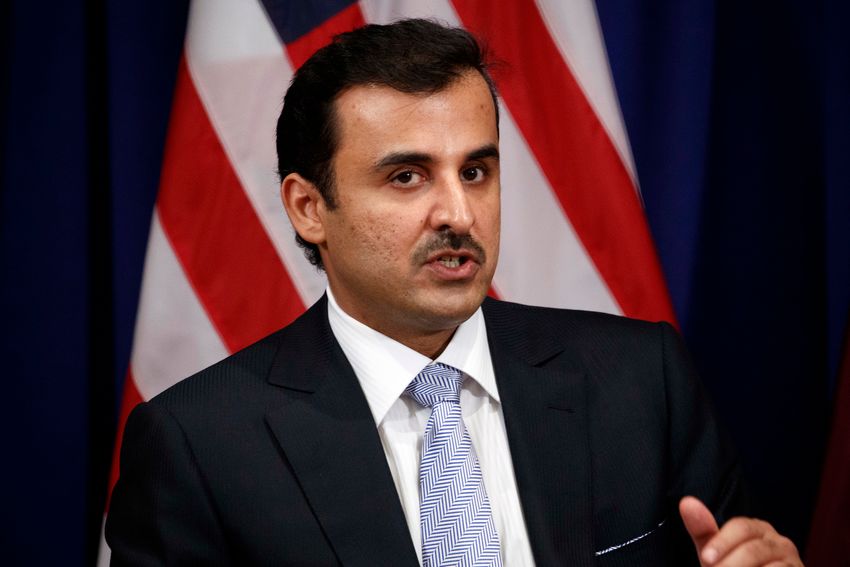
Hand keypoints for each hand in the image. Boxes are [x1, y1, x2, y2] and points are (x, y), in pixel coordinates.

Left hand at [679, 496, 802, 565]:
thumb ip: (703, 530)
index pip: (741, 527)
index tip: (706, 559)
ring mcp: (793, 561)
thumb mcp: (713, 554)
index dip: (722, 543)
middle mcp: (778, 542)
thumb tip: (687, 501)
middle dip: (730, 565)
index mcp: (756, 529)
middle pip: (754, 549)